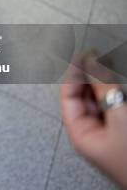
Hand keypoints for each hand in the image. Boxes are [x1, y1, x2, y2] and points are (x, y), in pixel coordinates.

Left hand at [61, 57, 126, 187]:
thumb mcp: (119, 115)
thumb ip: (104, 88)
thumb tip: (92, 62)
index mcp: (81, 134)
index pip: (69, 96)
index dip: (74, 72)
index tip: (84, 54)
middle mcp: (94, 135)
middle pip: (86, 96)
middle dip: (91, 74)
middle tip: (99, 54)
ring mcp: (112, 135)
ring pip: (104, 100)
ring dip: (106, 82)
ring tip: (110, 63)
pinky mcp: (125, 134)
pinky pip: (118, 107)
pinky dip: (119, 93)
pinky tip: (120, 81)